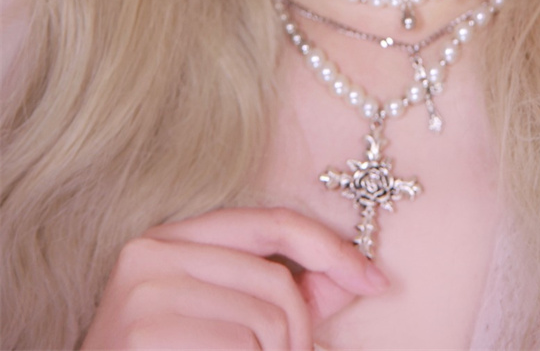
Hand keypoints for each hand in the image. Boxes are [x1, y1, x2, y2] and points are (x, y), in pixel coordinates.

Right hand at [81, 206, 387, 349]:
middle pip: (276, 281)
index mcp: (168, 238)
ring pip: (265, 322)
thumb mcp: (222, 320)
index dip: (330, 248)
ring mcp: (144, 291)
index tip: (374, 279)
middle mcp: (151, 251)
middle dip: (298, 334)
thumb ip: (280, 294)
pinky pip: (242, 349)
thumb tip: (351, 276)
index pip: (269, 222)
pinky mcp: (145, 328)